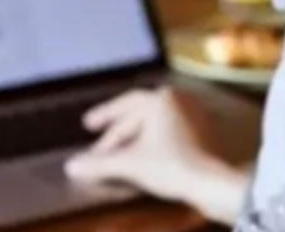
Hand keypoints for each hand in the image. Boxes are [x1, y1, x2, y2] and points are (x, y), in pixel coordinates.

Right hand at [65, 87, 248, 223]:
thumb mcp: (130, 164)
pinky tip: (145, 156)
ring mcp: (195, 116)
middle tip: (98, 143)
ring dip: (135, 138)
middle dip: (117, 132)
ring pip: (155, 125)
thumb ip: (99, 163)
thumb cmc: (173, 166)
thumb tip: (71, 166)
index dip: (103, 115)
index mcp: (161, 99)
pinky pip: (170, 134)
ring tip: (119, 152)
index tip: (88, 124)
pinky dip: (153, 143)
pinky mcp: (205, 134)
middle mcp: (179, 101)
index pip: (125, 104)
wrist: (213, 183)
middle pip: (139, 115)